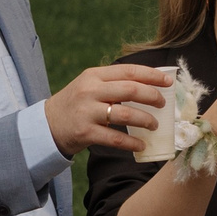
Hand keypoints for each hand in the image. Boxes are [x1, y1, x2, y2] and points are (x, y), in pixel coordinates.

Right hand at [47, 64, 177, 157]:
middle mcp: (90, 90)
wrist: (48, 124)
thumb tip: (150, 86)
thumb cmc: (77, 104)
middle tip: (163, 104)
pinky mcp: (85, 132)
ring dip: (145, 120)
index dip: (152, 75)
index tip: (168, 82)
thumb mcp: (90, 86)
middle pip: (130, 89)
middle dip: (152, 96)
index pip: (129, 71)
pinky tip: (141, 144)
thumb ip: (114, 84)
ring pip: (125, 114)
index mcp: (94, 75)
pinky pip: (115, 138)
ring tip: (154, 125)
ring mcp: (87, 112)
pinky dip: (132, 142)